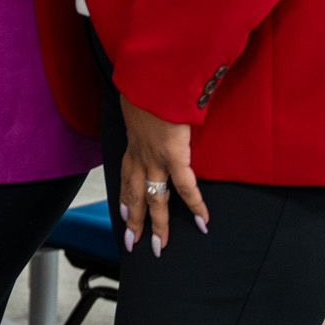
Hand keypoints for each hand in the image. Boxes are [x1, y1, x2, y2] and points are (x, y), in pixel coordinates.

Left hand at [119, 94, 210, 256]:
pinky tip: (203, 222)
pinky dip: (196, 205)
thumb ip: (144, 112)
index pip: (126, 177)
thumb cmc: (145, 85)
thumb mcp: (137, 102)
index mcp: (132, 144)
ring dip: (157, 224)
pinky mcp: (174, 155)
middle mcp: (139, 156)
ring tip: (160, 246)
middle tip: (132, 243)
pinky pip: (186, 187)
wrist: (150, 78)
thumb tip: (153, 109)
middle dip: (133, 221)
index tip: (121, 214)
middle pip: (134, 195)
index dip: (124, 198)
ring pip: (155, 199)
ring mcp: (155, 158)